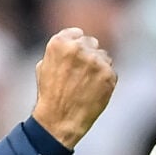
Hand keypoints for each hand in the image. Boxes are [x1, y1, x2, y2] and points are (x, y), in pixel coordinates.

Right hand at [31, 27, 116, 148]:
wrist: (59, 120)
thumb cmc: (50, 95)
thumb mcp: (44, 67)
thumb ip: (60, 51)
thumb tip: (74, 42)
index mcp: (59, 43)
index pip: (77, 34)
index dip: (76, 46)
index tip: (75, 57)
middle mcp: (78, 48)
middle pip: (92, 43)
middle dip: (88, 55)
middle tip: (80, 74)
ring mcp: (95, 61)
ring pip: (104, 57)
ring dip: (98, 67)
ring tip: (85, 85)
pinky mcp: (108, 74)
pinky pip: (111, 72)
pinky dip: (105, 81)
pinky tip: (93, 92)